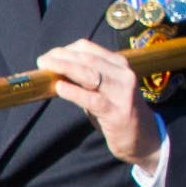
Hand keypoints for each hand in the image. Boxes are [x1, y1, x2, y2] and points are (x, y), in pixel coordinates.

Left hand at [35, 39, 160, 170]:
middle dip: (61, 58)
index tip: (49, 55)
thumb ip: (88, 79)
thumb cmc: (119, 111)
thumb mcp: (107, 89)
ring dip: (65, 69)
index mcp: (121, 66)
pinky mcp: (117, 112)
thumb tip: (57, 71)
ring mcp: (122, 93)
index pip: (90, 49)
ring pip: (90, 74)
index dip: (66, 49)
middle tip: (42, 61)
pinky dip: (74, 92)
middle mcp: (124, 75)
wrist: (143, 137)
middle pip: (88, 60)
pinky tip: (60, 88)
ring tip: (46, 69)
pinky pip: (92, 99)